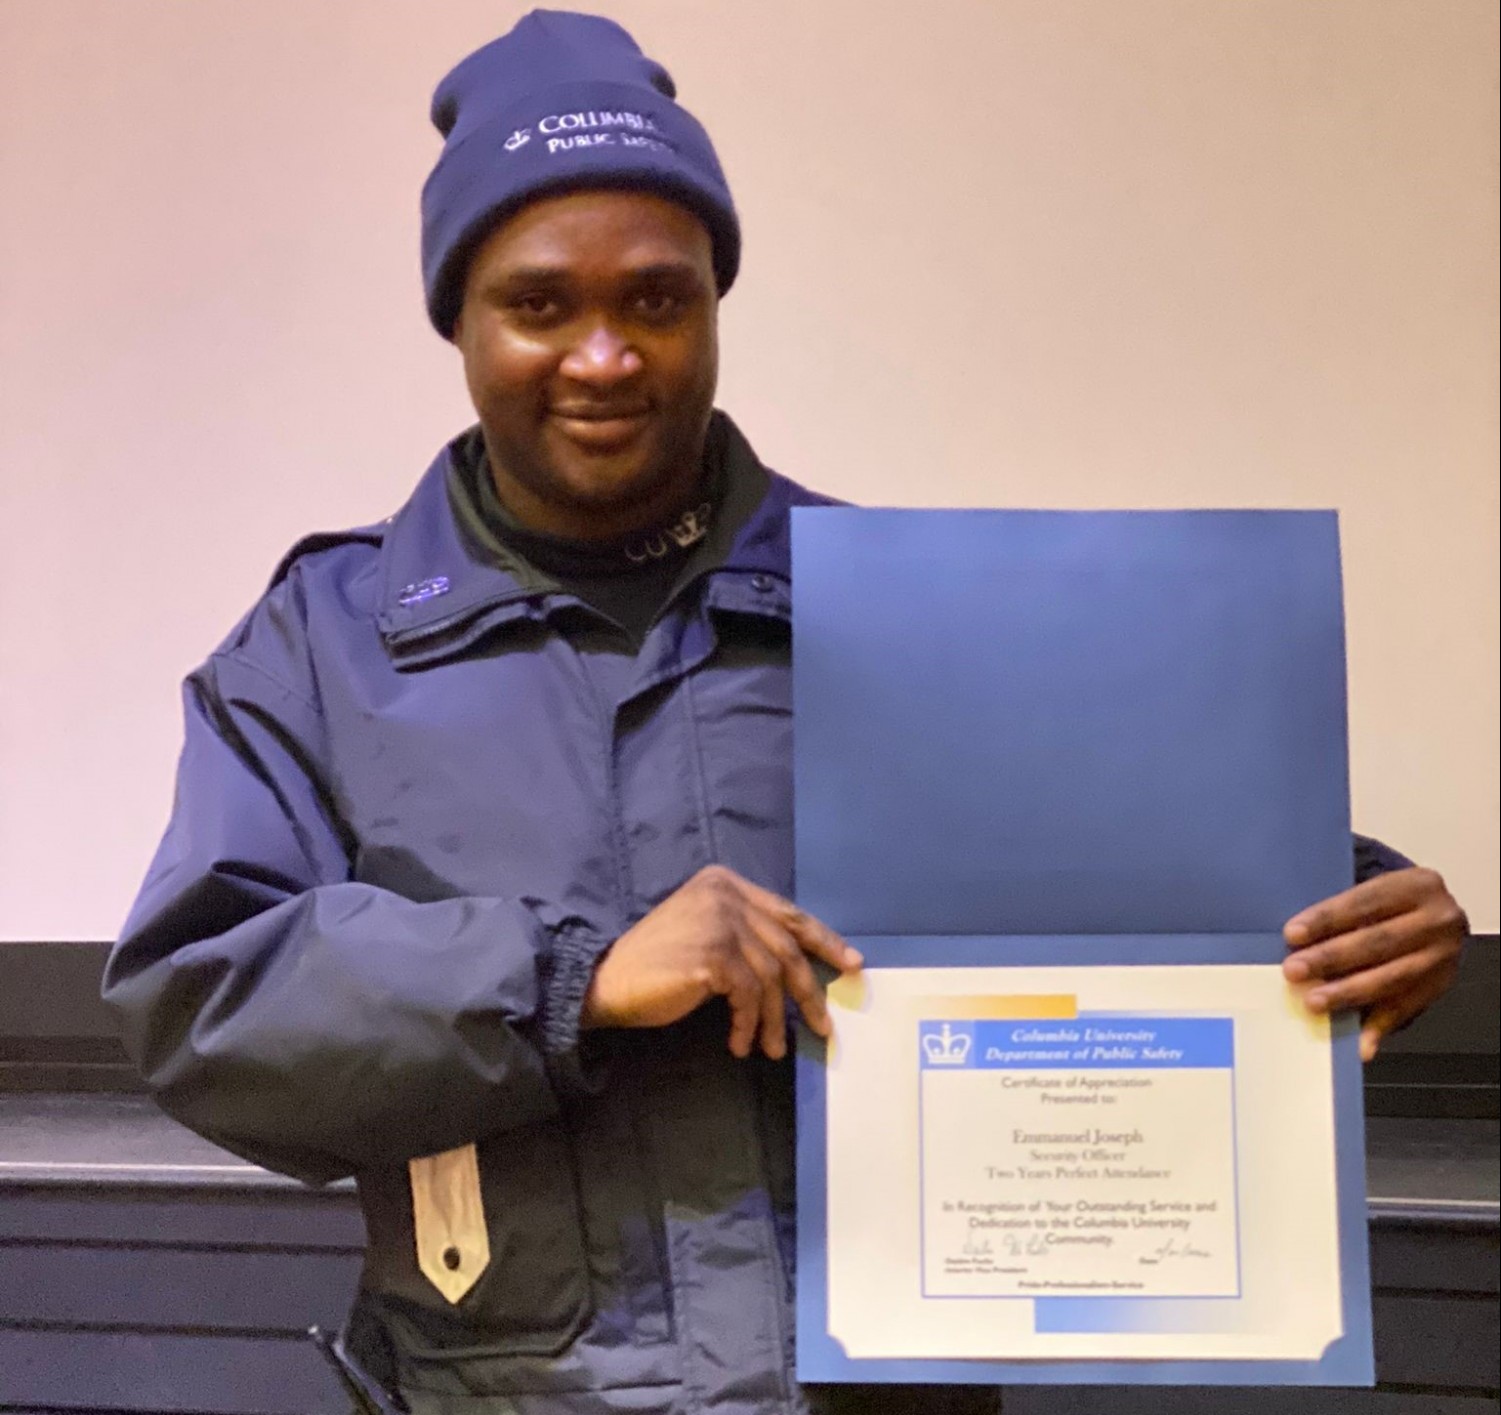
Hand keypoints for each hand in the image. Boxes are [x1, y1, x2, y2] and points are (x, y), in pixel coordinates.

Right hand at [581, 865, 862, 1059]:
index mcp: (725, 883)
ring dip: (774, 1020)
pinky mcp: (713, 955)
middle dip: (810, 990)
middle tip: (824, 1025)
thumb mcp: (706, 934)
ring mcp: (719, 922)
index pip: (787, 912)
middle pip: (786, 946)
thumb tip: (797, 968)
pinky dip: (749, 1024)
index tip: (850, 965)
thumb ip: (745, 935)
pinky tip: (740, 1043)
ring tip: (770, 1048)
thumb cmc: (657, 964)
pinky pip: (749, 996)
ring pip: (771, 977)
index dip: (823, 940)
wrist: (605, 980)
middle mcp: (725, 895)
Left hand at [1282, 867, 1466, 1061]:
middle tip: (1293, 971)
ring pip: (1391, 978)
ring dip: (1348, 993)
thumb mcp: (1374, 892)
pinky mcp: (1440, 988)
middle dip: (1332, 958)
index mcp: (1417, 885)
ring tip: (1314, 1002)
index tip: (1291, 934)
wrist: (1436, 918)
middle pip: (1378, 941)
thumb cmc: (1388, 905)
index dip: (1327, 918)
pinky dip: (1377, 1028)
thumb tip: (1293, 936)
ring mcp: (1443, 957)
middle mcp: (1438, 920)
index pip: (1365, 901)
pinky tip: (1356, 1043)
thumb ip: (1342, 909)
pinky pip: (1406, 1010)